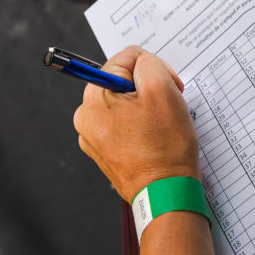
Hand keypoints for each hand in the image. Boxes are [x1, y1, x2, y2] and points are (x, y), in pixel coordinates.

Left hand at [73, 46, 200, 203]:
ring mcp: (93, 135)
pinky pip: (123, 122)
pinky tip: (153, 136)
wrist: (166, 194)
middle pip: (123, 80)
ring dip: (145, 105)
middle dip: (148, 87)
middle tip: (167, 105)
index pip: (126, 59)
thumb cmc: (164, 147)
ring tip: (160, 124)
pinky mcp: (104, 150)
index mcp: (94, 97)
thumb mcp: (162, 88)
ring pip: (125, 101)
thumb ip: (148, 62)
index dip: (153, 68)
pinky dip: (140, 124)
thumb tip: (139, 61)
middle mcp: (86, 116)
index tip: (169, 86)